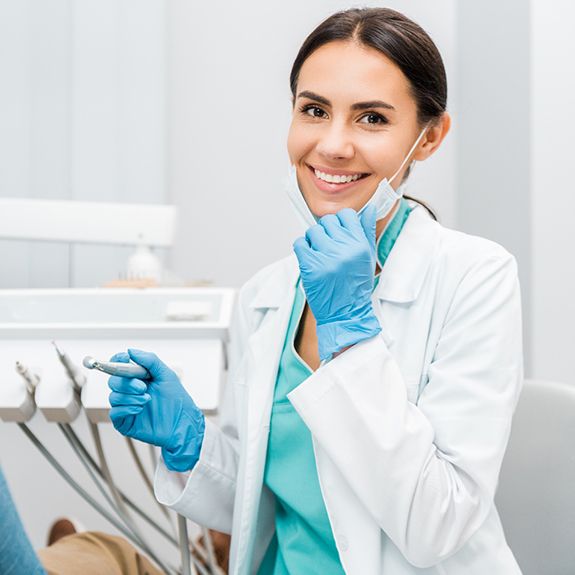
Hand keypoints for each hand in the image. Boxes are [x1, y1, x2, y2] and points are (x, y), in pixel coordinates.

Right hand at [108, 349, 204, 471]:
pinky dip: (127, 408)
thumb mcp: (166, 375)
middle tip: (143, 387)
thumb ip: (150, 361)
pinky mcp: (125, 421)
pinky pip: (115, 412)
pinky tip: (140, 409)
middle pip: (113, 381)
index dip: (118, 361)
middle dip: (127, 382)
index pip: (119, 366)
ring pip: (114, 396)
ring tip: (147, 399)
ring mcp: (127, 406)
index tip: (124, 358)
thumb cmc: (176, 400)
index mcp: (138, 378)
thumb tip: (131, 351)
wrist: (183, 423)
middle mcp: (130, 391)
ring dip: (130, 396)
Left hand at [293, 204, 380, 360]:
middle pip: (327, 221)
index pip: (346, 215)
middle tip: (329, 247)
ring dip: (313, 241)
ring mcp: (325, 257)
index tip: (338, 233)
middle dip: (326, 232)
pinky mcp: (309, 266)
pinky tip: (310, 259)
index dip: (340, 223)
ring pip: (312, 231)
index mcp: (360, 245)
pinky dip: (302, 249)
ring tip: (320, 255)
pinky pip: (300, 243)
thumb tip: (369, 208)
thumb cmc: (356, 286)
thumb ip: (367, 231)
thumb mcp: (368, 257)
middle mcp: (344, 248)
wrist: (346, 313)